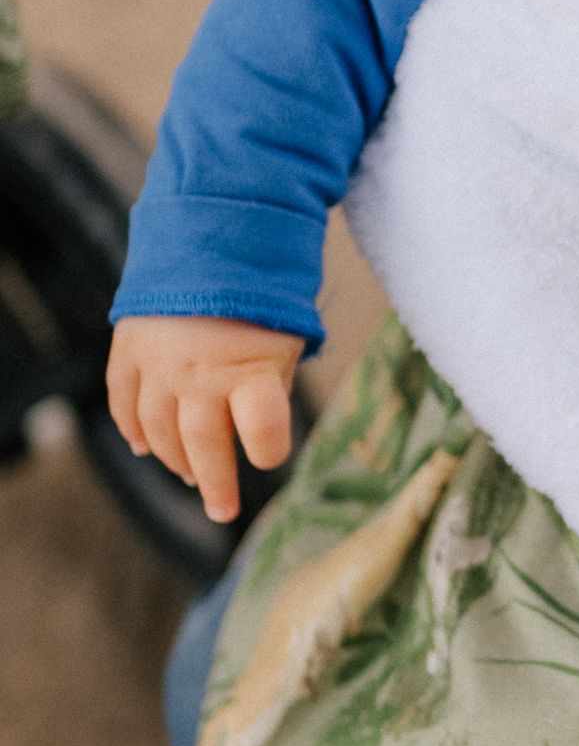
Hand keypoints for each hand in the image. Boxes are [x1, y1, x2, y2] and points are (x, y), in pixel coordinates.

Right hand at [107, 314, 302, 522]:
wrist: (210, 234)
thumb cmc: (260, 298)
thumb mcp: (286, 340)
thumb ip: (271, 387)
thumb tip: (257, 436)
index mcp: (252, 369)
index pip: (262, 428)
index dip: (269, 449)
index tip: (270, 458)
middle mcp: (202, 373)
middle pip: (203, 444)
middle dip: (216, 484)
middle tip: (223, 511)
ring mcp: (159, 364)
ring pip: (159, 432)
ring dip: (174, 460)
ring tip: (192, 478)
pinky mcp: (129, 350)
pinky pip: (123, 402)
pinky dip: (132, 429)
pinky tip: (144, 448)